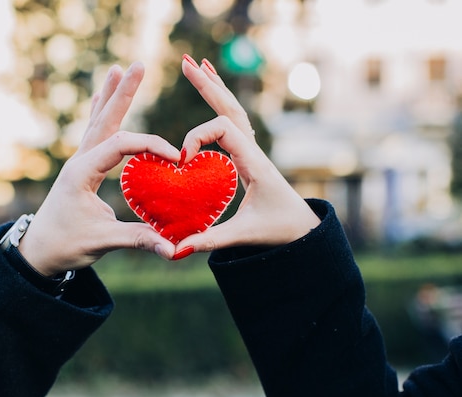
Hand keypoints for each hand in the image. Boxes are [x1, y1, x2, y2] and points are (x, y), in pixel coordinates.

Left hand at [19, 62, 179, 275]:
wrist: (37, 251)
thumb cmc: (65, 245)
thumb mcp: (101, 242)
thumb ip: (138, 240)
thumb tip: (173, 250)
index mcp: (82, 172)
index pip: (121, 145)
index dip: (151, 146)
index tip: (177, 159)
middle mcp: (79, 161)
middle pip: (105, 121)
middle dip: (123, 93)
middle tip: (137, 65)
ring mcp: (78, 163)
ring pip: (97, 123)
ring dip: (110, 97)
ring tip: (117, 69)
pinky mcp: (81, 169)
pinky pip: (93, 135)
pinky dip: (101, 114)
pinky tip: (101, 99)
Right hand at [174, 56, 320, 254]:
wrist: (302, 230)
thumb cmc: (278, 231)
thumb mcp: (243, 235)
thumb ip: (210, 241)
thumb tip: (175, 250)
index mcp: (254, 162)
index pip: (224, 129)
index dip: (197, 137)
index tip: (182, 161)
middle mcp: (254, 149)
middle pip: (229, 106)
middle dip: (206, 85)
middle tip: (185, 62)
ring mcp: (252, 150)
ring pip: (232, 109)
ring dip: (214, 87)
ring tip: (196, 65)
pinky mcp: (248, 155)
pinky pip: (233, 121)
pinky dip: (220, 102)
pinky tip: (212, 91)